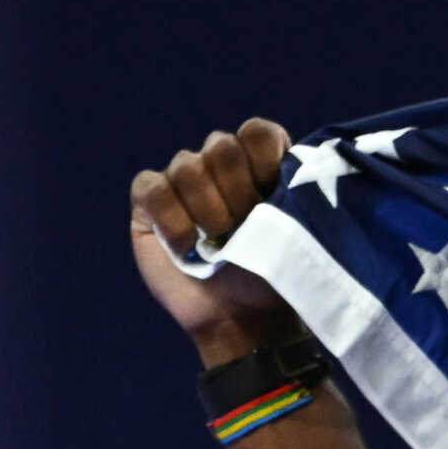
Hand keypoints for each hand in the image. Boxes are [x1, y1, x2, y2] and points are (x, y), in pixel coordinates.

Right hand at [128, 119, 299, 361]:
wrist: (240, 316)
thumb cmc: (274, 275)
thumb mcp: (297, 230)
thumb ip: (294, 188)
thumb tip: (297, 161)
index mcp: (262, 166)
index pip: (257, 131)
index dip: (264, 158)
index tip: (273, 194)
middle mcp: (221, 168)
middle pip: (220, 145)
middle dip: (237, 190)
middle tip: (245, 227)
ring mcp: (183, 183)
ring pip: (187, 166)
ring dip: (206, 208)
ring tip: (218, 243)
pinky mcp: (149, 203)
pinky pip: (150, 187)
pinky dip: (169, 217)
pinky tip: (185, 245)